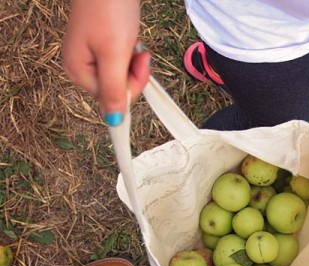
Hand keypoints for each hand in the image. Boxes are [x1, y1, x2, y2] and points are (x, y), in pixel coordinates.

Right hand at [62, 0, 149, 125]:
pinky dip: (131, 52)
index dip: (132, 86)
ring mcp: (92, 56)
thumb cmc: (109, 10)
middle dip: (134, 72)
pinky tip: (129, 37)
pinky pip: (122, 62)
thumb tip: (113, 122)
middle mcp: (82, 67)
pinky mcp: (102, 46)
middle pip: (118, 88)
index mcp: (78, 72)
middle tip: (138, 51)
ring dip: (134, 61)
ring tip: (131, 40)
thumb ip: (114, 90)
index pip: (112, 99)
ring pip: (123, 75)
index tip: (140, 67)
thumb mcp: (114, 54)